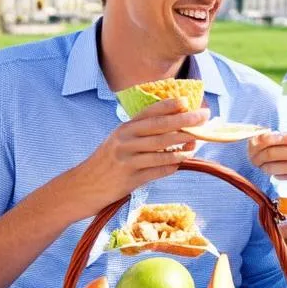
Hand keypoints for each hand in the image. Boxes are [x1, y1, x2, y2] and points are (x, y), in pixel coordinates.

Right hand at [68, 99, 210, 211]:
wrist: (83, 187)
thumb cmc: (106, 163)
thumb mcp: (119, 141)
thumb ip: (140, 133)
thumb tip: (174, 127)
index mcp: (124, 128)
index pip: (150, 112)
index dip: (170, 105)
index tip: (188, 101)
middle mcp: (125, 140)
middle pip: (160, 128)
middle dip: (185, 121)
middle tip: (203, 117)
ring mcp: (127, 160)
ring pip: (161, 150)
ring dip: (182, 146)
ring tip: (196, 142)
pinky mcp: (129, 179)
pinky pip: (156, 171)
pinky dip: (171, 166)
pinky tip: (180, 163)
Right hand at [248, 130, 286, 177]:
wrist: (264, 148)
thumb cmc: (275, 136)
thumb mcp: (278, 131)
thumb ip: (286, 133)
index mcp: (256, 140)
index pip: (270, 139)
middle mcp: (255, 154)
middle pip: (273, 154)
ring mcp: (260, 166)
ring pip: (273, 167)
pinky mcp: (265, 176)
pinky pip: (275, 177)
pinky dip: (286, 176)